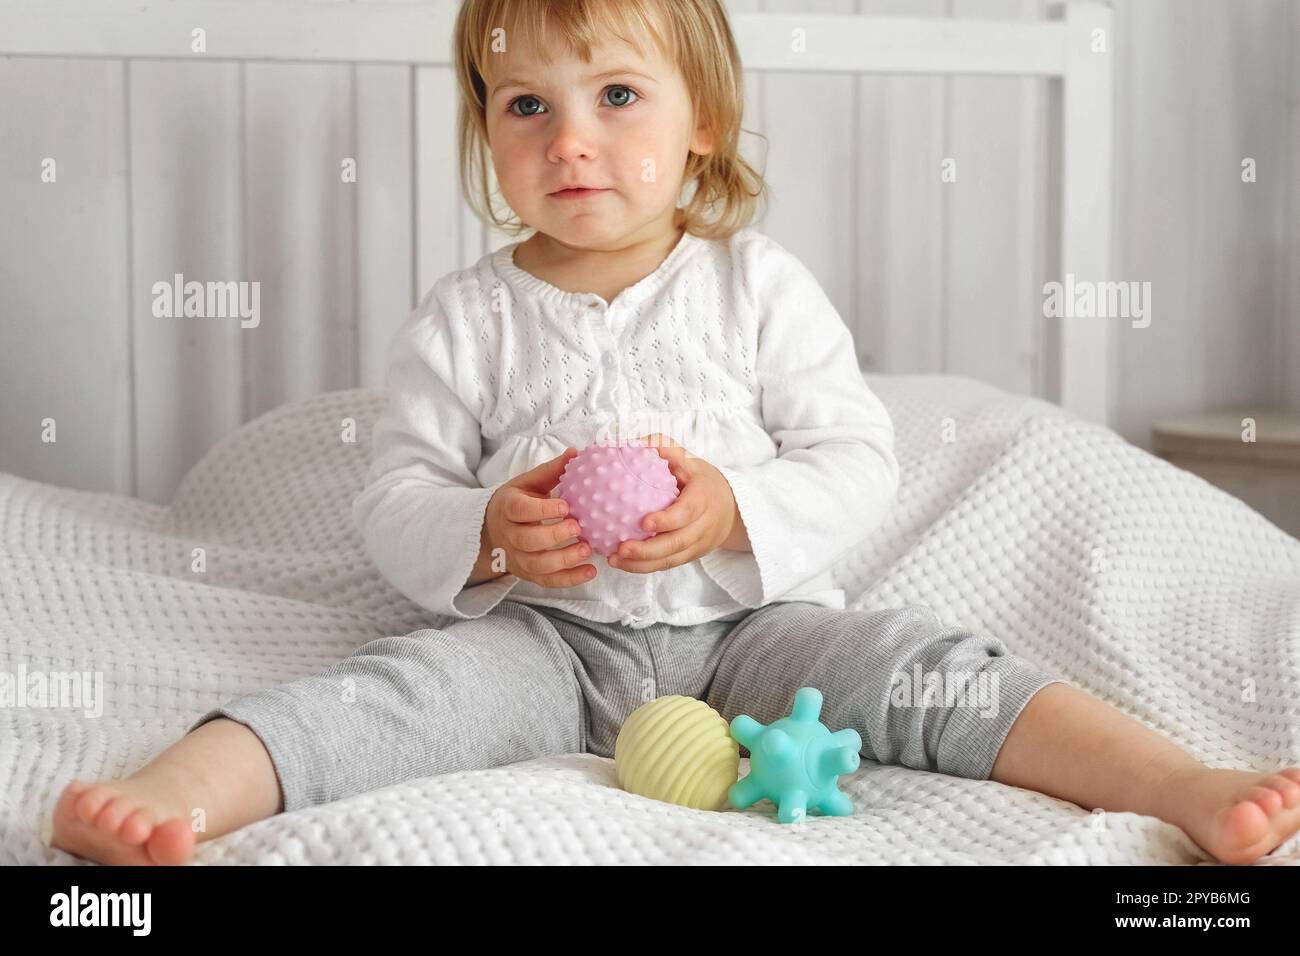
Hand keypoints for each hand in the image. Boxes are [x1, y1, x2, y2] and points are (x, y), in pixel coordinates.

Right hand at [483, 447, 596, 588]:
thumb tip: (576, 452)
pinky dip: (569, 579)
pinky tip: (590, 571)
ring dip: (563, 560)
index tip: (567, 506)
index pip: (520, 510)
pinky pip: (547, 581)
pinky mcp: (527, 573)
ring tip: (587, 550)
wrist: (493, 529)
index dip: (543, 509)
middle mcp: (509, 535)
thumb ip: (551, 471)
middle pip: (527, 540)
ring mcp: (517, 557)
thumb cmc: (518, 502)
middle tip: (579, 527)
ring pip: (537, 564)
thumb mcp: (529, 483)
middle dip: (554, 536)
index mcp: (508, 507)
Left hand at [607, 433, 745, 573]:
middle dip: (647, 550)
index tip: (643, 522)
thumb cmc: (701, 479)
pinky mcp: (691, 556)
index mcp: (704, 498)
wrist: (731, 507)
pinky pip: (668, 564)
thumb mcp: (689, 459)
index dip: (667, 520)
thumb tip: (633, 443)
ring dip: (641, 564)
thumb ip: (664, 448)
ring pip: (671, 559)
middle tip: (620, 549)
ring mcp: (699, 544)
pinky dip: (645, 567)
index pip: (686, 513)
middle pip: (676, 543)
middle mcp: (704, 525)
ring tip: (614, 560)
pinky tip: (623, 563)